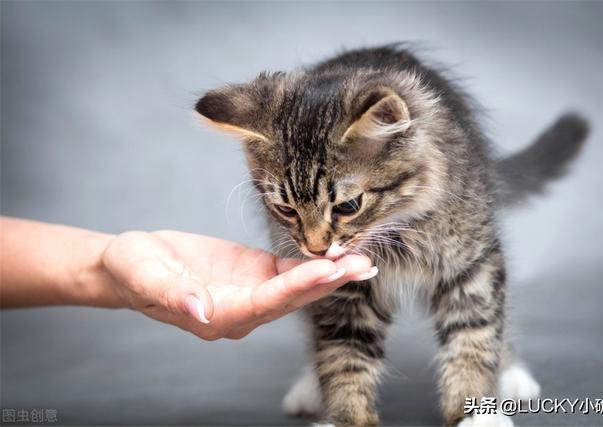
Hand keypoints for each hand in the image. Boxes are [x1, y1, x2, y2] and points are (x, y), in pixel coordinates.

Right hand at [101, 230, 374, 339]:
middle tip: (362, 265)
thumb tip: (200, 311)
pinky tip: (340, 255)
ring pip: (297, 287)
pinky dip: (314, 263)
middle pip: (291, 298)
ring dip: (330, 275)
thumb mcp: (144, 276)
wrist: (131, 264)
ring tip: (363, 261)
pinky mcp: (255, 274)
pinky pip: (289, 271)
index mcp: (218, 315)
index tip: (328, 269)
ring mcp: (251, 293)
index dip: (298, 286)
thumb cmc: (133, 270)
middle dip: (328, 282)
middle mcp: (241, 310)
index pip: (265, 302)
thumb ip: (173, 295)